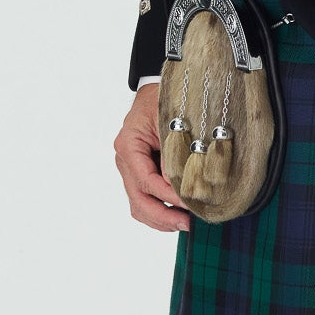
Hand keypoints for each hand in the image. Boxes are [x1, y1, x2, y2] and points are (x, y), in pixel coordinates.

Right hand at [114, 84, 188, 232]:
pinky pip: (144, 199)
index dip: (168, 196)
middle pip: (138, 200)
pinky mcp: (139, 173)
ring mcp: (129, 169)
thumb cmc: (162, 100)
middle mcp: (125, 160)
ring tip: (184, 224)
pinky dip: (159, 211)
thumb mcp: (171, 121)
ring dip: (160, 218)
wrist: (155, 91)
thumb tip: (184, 184)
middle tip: (187, 224)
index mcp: (128, 146)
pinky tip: (177, 215)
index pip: (146, 181)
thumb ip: (175, 152)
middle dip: (163, 216)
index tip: (189, 205)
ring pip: (139, 205)